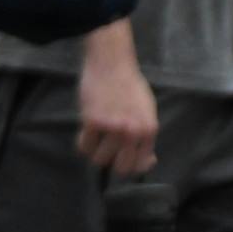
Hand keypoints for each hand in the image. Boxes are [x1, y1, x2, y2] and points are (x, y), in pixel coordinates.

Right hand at [77, 29, 158, 176]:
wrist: (111, 63)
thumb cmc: (129, 85)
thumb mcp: (147, 111)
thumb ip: (146, 136)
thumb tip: (149, 161)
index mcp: (149, 129)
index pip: (140, 164)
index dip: (130, 166)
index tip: (122, 158)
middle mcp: (133, 131)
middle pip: (120, 168)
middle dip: (112, 162)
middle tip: (107, 150)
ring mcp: (112, 127)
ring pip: (99, 159)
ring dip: (96, 151)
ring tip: (97, 136)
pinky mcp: (92, 122)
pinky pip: (84, 147)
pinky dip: (83, 142)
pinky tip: (87, 130)